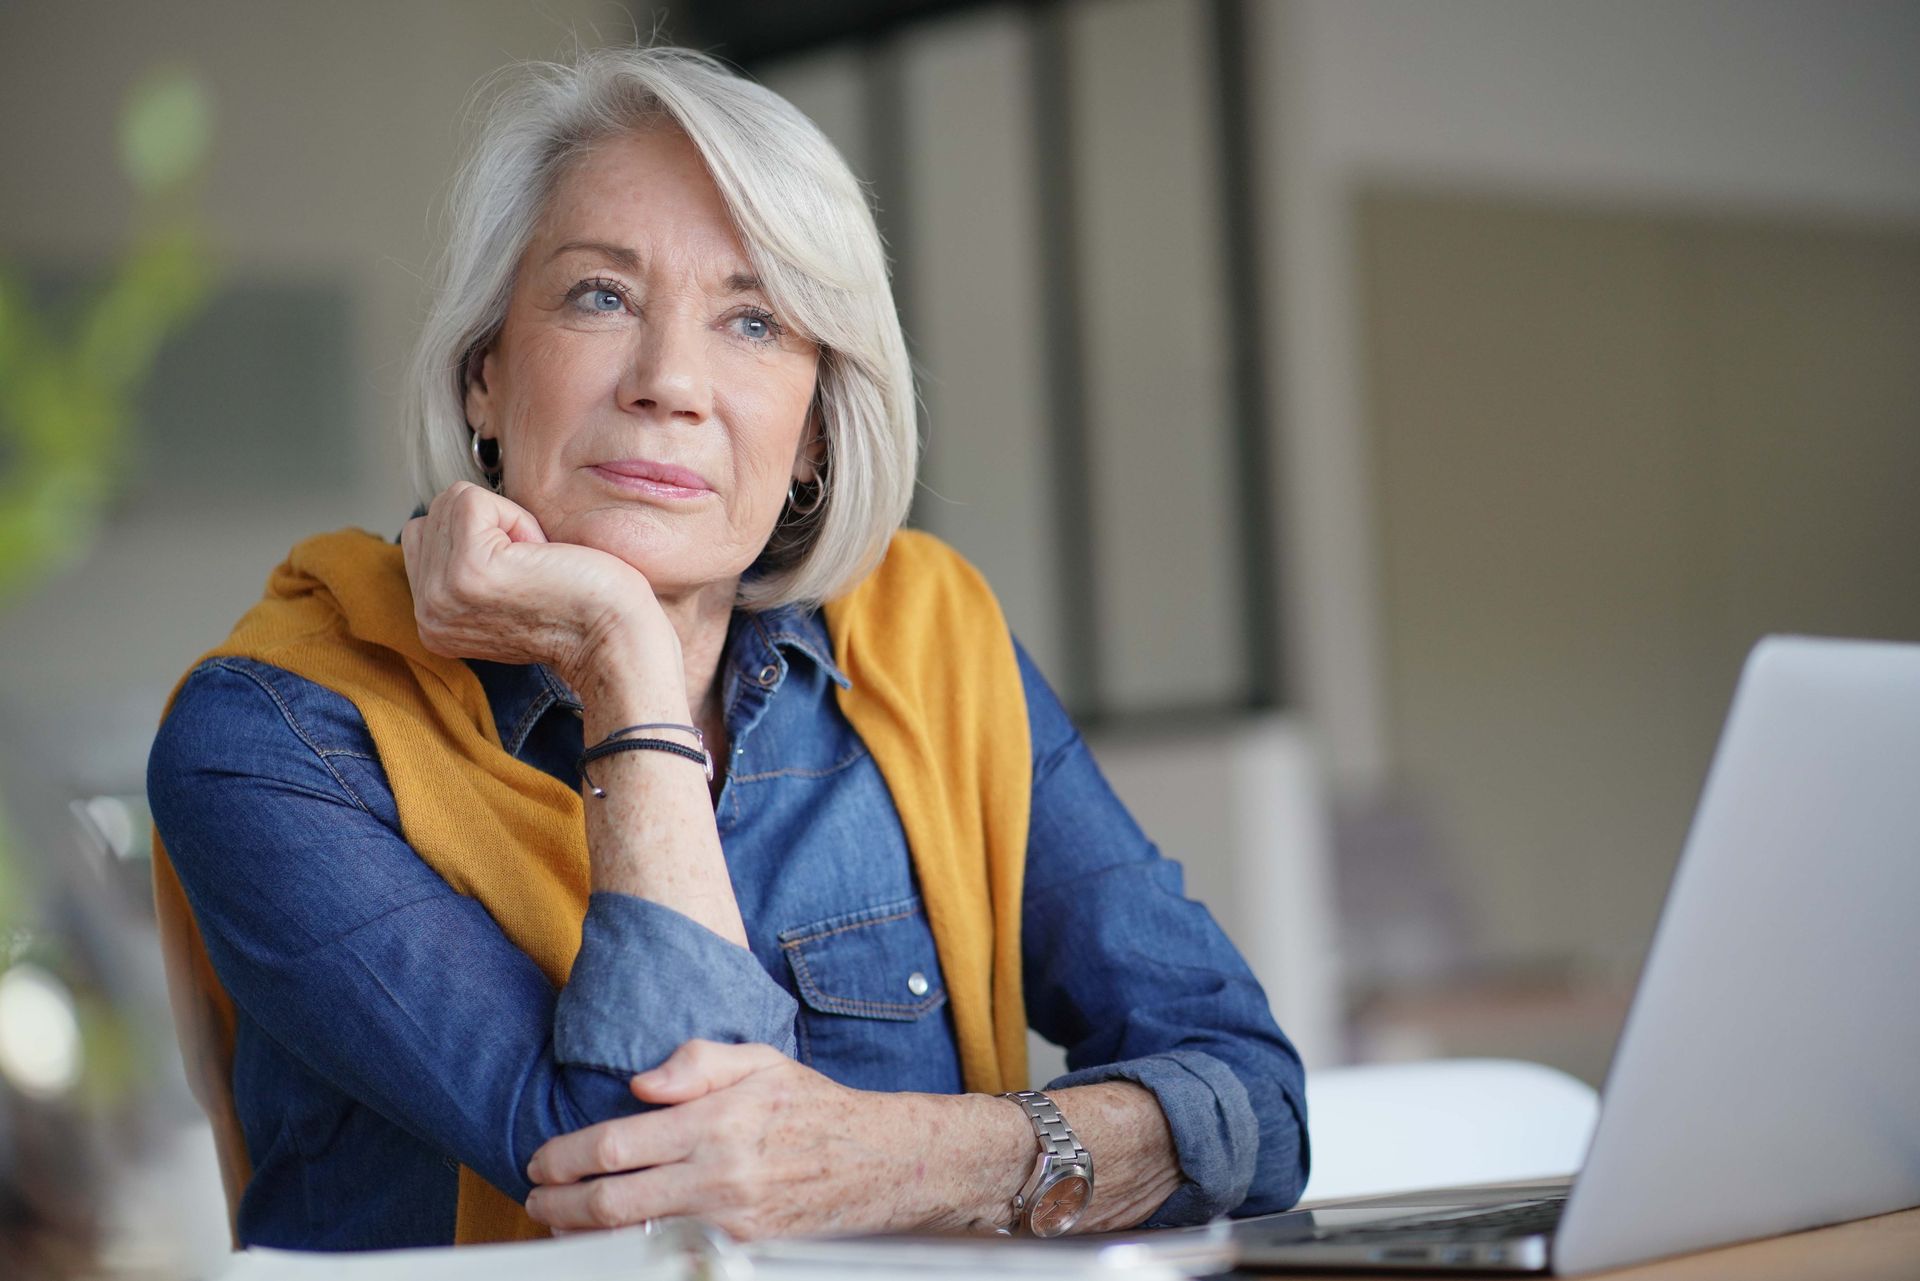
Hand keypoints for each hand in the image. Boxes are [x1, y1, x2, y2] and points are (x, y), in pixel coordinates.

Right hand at [399, 482, 674, 689]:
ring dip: (507, 522)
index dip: (481, 535)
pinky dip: (518, 519)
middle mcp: (427, 611)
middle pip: (436, 511)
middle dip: (492, 526)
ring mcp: (443, 591)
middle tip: (532, 570)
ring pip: (454, 502)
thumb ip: (461, 564)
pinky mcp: (470, 568)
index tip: (519, 575)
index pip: (422, 533)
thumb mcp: (497, 592)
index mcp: (431, 620)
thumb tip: (450, 513)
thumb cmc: (578, 609)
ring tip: (535, 565)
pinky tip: (540, 558)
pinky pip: (473, 501)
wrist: (614, 637)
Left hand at [524, 1040, 951, 1239]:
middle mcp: (718, 1176)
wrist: (877, 1160)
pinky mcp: (742, 1249)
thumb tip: (638, 1083)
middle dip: (559, 1205)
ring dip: (584, 1234)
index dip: (564, 1157)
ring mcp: (729, 1220)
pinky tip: (611, 1241)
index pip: (616, 1145)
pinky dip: (632, 1250)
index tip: (540, 1160)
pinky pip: (671, 1252)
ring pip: (633, 1237)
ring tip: (560, 1223)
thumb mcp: (759, 1062)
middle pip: (612, 1202)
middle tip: (535, 1199)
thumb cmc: (812, 1106)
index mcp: (716, 1122)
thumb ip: (696, 1063)